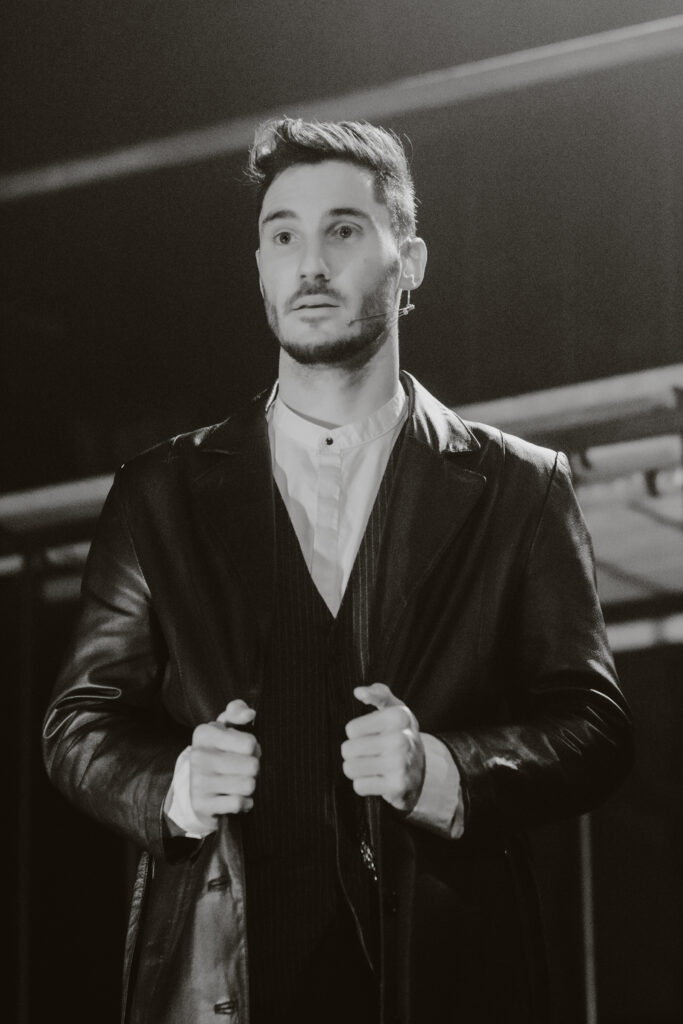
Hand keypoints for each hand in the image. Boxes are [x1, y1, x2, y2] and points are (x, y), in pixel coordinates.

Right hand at [189, 699, 259, 828]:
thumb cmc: (219, 752)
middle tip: (243, 768)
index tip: (244, 750)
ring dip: (249, 786)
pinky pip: (239, 803)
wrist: (195, 789)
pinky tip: (236, 797)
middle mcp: (198, 756)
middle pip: (252, 766)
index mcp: (204, 734)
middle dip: (254, 769)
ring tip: (239, 782)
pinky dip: (244, 803)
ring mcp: (198, 781)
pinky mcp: (202, 804)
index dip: (254, 748)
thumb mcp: (224, 728)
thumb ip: (237, 712)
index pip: (250, 744)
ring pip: (248, 785)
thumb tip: (250, 714)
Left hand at [341, 683, 425, 812]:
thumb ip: (377, 694)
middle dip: (354, 752)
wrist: (423, 769)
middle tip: (371, 752)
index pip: (351, 730)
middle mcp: (401, 739)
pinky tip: (379, 779)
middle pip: (347, 750)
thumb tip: (358, 692)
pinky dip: (365, 784)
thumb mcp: (394, 709)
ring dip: (357, 769)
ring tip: (373, 765)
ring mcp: (400, 764)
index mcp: (398, 717)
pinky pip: (359, 786)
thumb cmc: (400, 734)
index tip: (374, 734)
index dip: (357, 733)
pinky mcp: (397, 786)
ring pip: (350, 768)